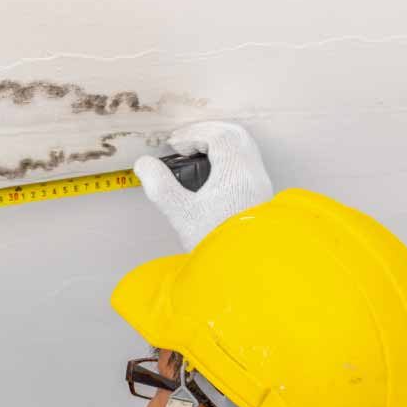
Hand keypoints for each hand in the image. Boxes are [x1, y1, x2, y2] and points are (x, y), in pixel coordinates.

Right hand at [134, 121, 273, 250]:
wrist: (246, 272)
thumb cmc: (215, 243)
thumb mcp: (181, 214)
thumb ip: (160, 186)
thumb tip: (144, 164)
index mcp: (236, 171)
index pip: (218, 136)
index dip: (193, 134)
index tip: (175, 145)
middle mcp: (253, 173)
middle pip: (235, 136)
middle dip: (208, 134)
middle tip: (186, 144)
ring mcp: (261, 184)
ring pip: (243, 149)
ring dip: (219, 146)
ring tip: (196, 159)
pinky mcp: (261, 197)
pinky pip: (246, 164)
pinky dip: (228, 159)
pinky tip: (212, 177)